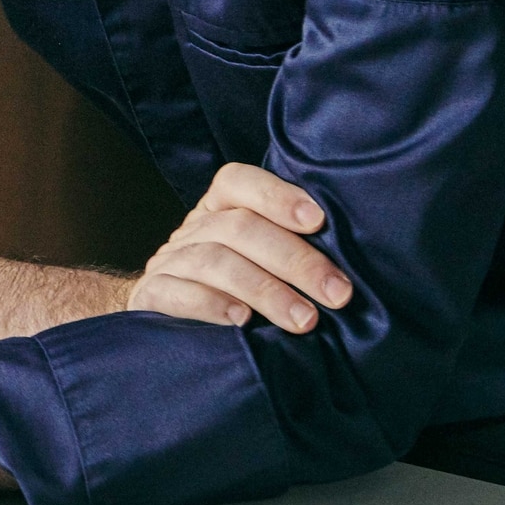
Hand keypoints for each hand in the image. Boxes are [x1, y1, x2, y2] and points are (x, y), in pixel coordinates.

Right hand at [130, 163, 354, 334]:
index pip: (237, 181)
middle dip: (295, 260)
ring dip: (265, 290)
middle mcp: (193, 229)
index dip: (276, 195)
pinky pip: (176, 292)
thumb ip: (291, 252)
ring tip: (304, 320)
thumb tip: (354, 264)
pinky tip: (242, 321)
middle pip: (239, 228)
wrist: (166, 323)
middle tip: (336, 293)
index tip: (318, 221)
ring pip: (214, 261)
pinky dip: (211, 304)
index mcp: (219, 210)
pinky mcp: (151, 296)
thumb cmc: (236, 292)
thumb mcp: (262, 263)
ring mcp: (169, 262)